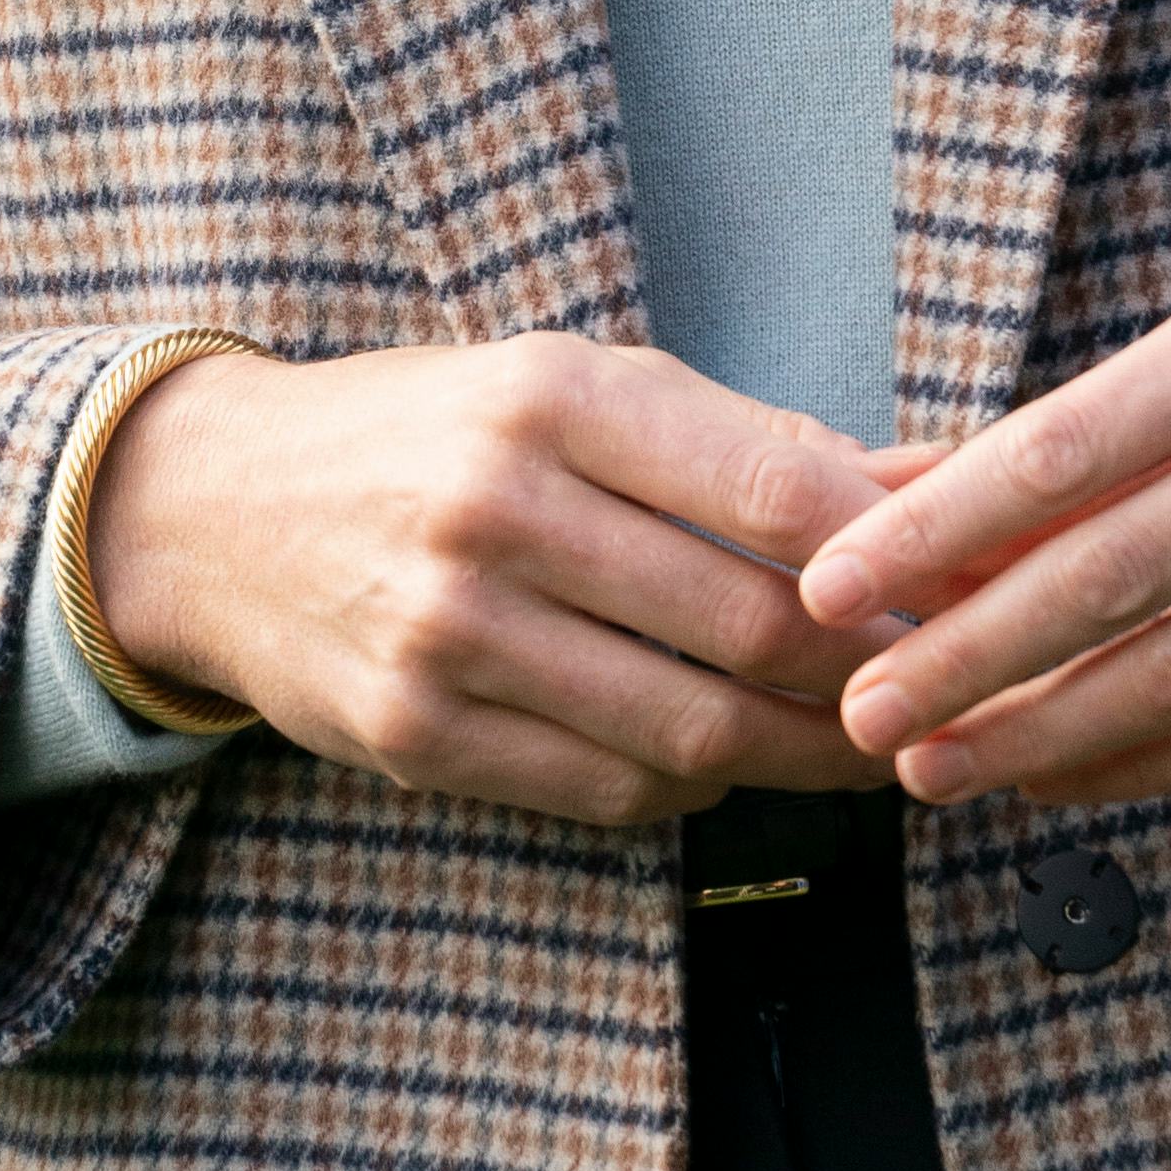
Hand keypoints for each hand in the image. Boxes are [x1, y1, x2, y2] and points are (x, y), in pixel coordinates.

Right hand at [85, 333, 913, 829]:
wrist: (211, 511)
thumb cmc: (429, 433)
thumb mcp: (568, 384)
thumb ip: (739, 442)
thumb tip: (923, 483)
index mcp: (550, 397)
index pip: (772, 488)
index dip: (889, 554)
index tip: (959, 584)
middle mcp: (498, 511)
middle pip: (749, 626)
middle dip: (869, 674)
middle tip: (934, 688)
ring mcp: (451, 634)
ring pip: (690, 730)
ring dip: (803, 754)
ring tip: (864, 746)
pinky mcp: (416, 734)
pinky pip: (606, 787)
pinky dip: (689, 787)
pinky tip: (724, 761)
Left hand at [793, 232, 1170, 810]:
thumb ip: (1082, 428)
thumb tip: (888, 492)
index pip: (1069, 445)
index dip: (940, 527)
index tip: (834, 581)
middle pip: (1119, 571)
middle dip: (971, 654)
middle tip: (860, 710)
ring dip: (1045, 732)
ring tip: (932, 766)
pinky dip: (1153, 763)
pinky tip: (1056, 779)